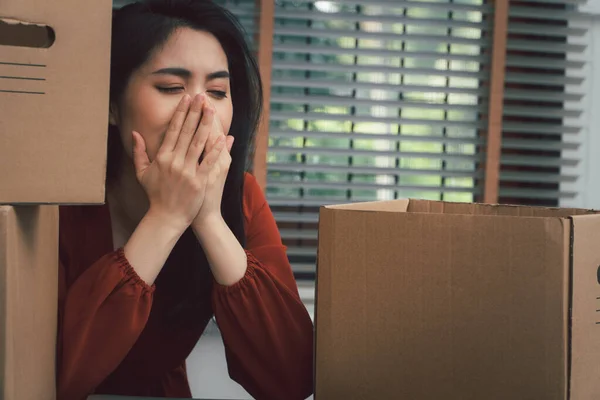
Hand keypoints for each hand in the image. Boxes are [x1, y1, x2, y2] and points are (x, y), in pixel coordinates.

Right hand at [132, 94, 226, 231]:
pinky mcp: (199, 182)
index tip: (186, 99)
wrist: (166, 218)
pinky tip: (223, 137)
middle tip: (201, 96)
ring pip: (199, 143)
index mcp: (162, 158)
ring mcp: (187, 172)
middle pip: (187, 132)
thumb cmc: (155, 195)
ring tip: (211, 109)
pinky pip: (209, 162)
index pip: (173, 130)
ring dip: (206, 125)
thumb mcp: (142, 173)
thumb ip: (139, 153)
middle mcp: (174, 162)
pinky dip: (216, 150)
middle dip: (194, 112)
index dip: (180, 113)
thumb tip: (134, 134)